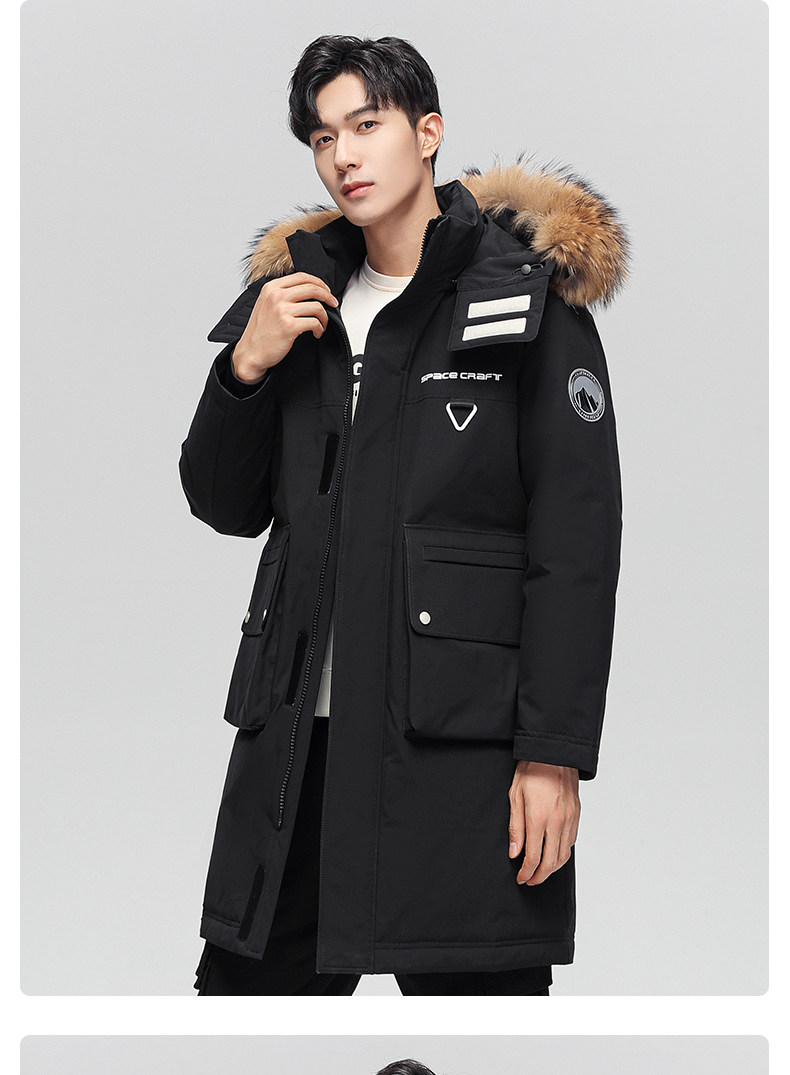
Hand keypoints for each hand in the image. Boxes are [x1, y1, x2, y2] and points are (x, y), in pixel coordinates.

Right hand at [232, 272, 338, 381]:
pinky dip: (320, 328)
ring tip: (322, 325)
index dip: (319, 282)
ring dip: (324, 317)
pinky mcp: (289, 326)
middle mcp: (276, 296)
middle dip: (327, 296)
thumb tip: (308, 290)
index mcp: (271, 288)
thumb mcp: (266, 304)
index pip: (302, 276)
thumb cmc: (261, 331)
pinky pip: (314, 322)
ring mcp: (282, 311)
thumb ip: (282, 293)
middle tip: (333, 304)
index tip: (326, 291)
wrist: (251, 352)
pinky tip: (317, 333)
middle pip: (312, 288)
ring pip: (316, 306)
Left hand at [508, 761, 579, 884]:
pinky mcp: (577, 815)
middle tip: (530, 880)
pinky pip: (571, 842)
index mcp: (538, 818)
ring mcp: (570, 819)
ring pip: (564, 855)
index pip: (533, 857)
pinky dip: (562, 853)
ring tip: (541, 871)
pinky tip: (553, 853)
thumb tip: (515, 853)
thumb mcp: (515, 797)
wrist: (553, 753)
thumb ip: (515, 827)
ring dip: (553, 868)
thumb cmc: (531, 771)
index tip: (520, 877)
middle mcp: (557, 822)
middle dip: (539, 877)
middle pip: (551, 863)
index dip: (526, 872)